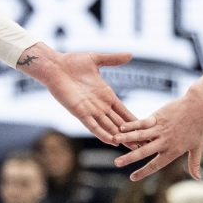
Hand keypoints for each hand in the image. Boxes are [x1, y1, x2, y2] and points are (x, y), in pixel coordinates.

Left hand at [15, 44, 134, 144]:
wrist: (54, 66)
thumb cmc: (72, 62)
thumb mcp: (96, 59)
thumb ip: (113, 59)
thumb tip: (130, 55)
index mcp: (106, 95)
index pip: (123, 111)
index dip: (134, 120)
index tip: (148, 128)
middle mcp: (100, 105)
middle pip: (119, 123)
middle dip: (131, 134)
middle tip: (145, 145)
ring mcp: (90, 110)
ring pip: (108, 127)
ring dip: (119, 137)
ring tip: (132, 148)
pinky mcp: (79, 112)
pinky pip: (92, 125)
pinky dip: (102, 133)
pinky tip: (111, 141)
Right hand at [116, 82, 202, 180]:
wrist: (199, 105)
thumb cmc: (200, 126)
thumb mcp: (198, 147)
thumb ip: (194, 163)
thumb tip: (197, 178)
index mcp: (173, 151)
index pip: (156, 165)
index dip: (143, 172)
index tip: (132, 178)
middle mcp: (164, 141)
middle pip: (144, 152)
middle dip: (129, 158)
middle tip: (117, 163)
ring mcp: (160, 129)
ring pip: (140, 135)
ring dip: (127, 139)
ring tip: (114, 141)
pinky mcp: (158, 117)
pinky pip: (142, 122)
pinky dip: (132, 125)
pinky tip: (122, 127)